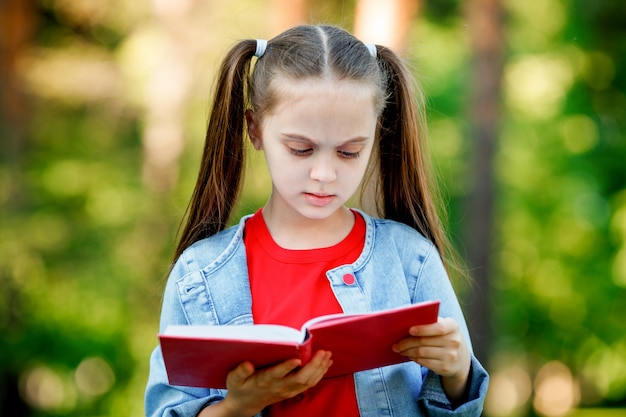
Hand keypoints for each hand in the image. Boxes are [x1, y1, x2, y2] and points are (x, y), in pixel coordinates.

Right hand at [201, 350, 332, 416]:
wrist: (246, 403)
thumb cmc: (240, 387)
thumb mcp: (234, 379)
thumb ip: (240, 372)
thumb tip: (247, 365)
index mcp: (265, 380)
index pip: (277, 374)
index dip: (287, 367)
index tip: (297, 358)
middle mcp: (279, 386)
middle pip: (300, 378)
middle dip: (313, 365)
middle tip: (323, 351)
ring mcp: (288, 389)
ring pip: (307, 382)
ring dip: (319, 368)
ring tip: (328, 355)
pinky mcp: (293, 390)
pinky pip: (309, 384)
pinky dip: (320, 374)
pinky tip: (326, 364)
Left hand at [392, 317, 470, 403]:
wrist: (461, 359)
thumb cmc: (445, 337)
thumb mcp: (444, 327)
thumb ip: (430, 322)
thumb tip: (405, 322)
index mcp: (453, 326)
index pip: (438, 327)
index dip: (423, 329)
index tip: (409, 330)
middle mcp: (454, 341)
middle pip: (424, 341)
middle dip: (406, 342)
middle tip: (396, 344)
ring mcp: (451, 355)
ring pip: (421, 352)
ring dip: (407, 351)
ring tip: (400, 350)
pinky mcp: (445, 367)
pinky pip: (424, 362)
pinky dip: (414, 358)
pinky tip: (410, 355)